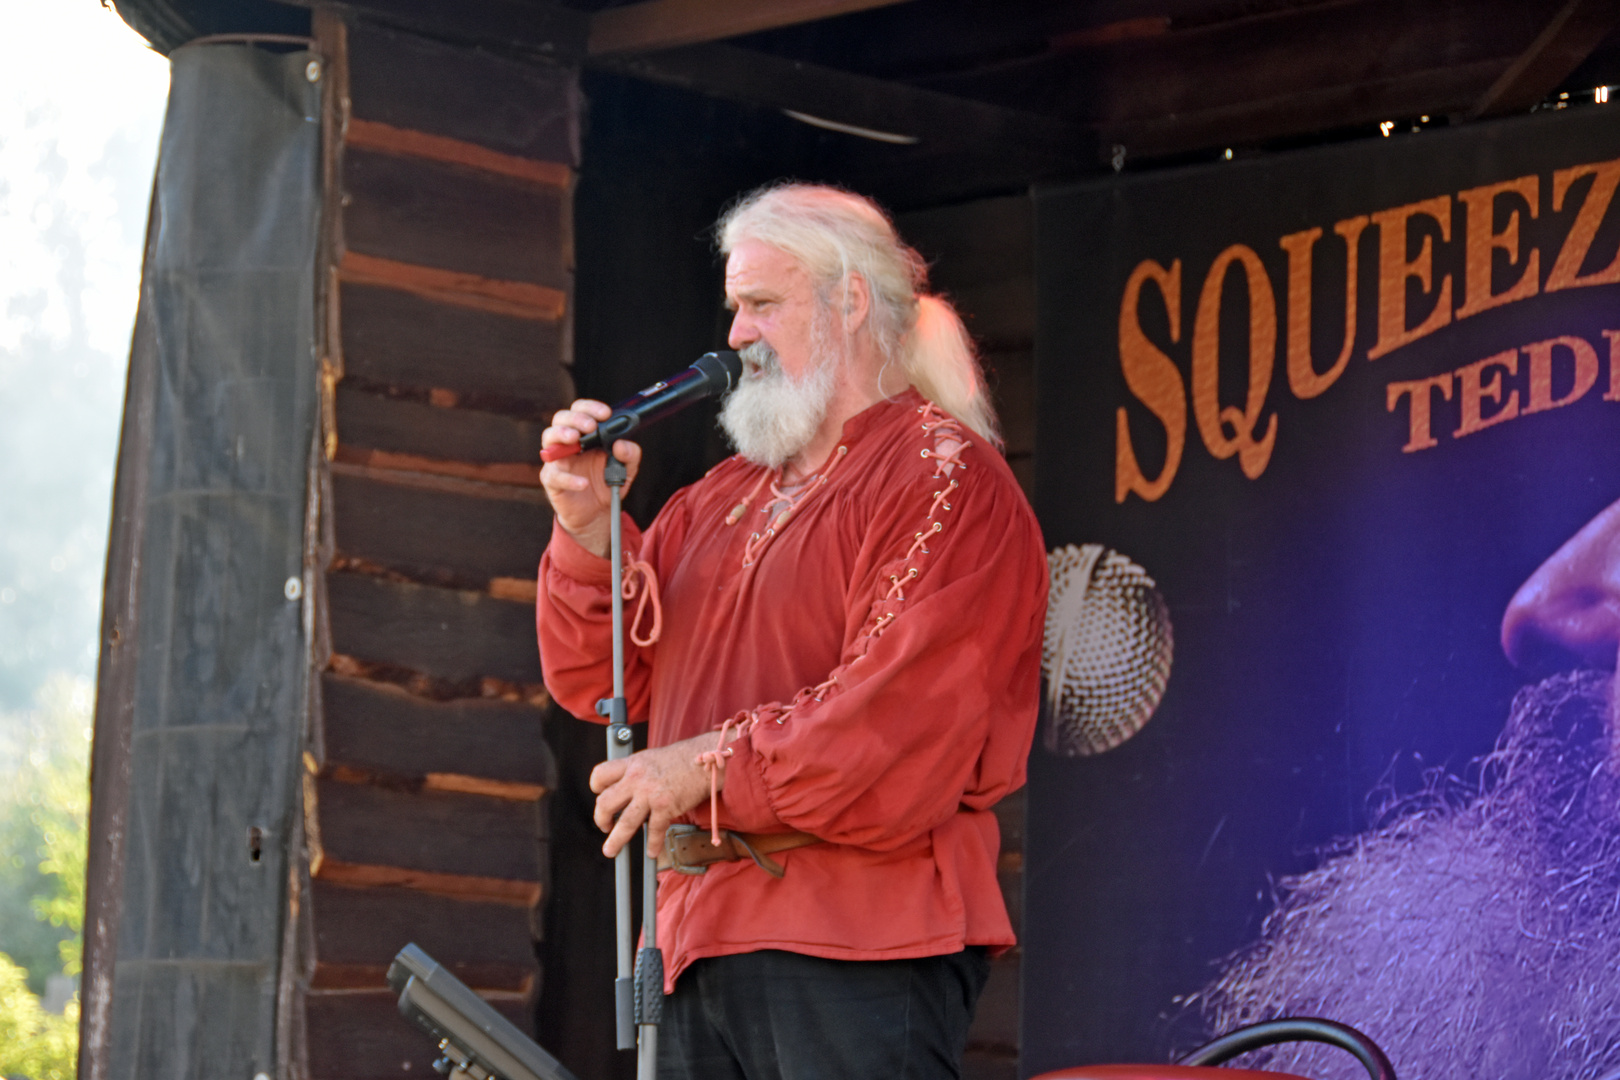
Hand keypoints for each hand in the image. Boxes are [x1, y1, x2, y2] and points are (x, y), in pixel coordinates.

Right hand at [539, 399, 642, 556]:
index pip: (581, 411)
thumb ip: (630, 454)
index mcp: (586, 434)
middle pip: (561, 418)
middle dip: (575, 418)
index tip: (605, 414)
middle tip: (591, 426)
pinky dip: (569, 478)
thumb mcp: (627, 469)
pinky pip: (554, 475)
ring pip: (549, 438)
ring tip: (576, 440)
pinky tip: (584, 483)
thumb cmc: (606, 483)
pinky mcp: (552, 480)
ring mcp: (558, 460)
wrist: (597, 512)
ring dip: (561, 435)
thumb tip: (621, 444)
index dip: (590, 408)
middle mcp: (569, 442)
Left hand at [590, 732, 724, 858]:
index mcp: (632, 764)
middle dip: (601, 819)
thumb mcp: (652, 758)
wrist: (708, 759)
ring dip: (615, 840)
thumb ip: (638, 772)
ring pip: (624, 822)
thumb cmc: (684, 758)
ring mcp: (650, 793)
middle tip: (604, 826)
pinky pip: (654, 831)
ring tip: (611, 850)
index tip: (600, 795)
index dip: (597, 787)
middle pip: (605, 802)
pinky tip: (652, 851)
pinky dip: (653, 844)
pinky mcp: (665, 806)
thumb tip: (629, 789)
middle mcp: (637, 779)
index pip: (600, 774)